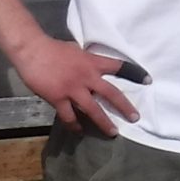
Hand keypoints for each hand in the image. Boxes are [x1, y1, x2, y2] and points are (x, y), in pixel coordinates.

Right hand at [15, 35, 139, 134]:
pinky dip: (75, 125)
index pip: (120, 66)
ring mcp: (73, 89)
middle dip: (125, 107)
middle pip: (112, 94)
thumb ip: (87, 60)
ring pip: (93, 109)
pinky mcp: (58, 98)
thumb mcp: (77, 50)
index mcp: (93, 62)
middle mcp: (87, 77)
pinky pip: (69, 116)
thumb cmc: (53, 48)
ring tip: (113, 133)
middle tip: (135, 118)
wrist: (31, 50)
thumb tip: (92, 65)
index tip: (148, 80)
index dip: (135, 73)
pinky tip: (79, 131)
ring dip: (103, 122)